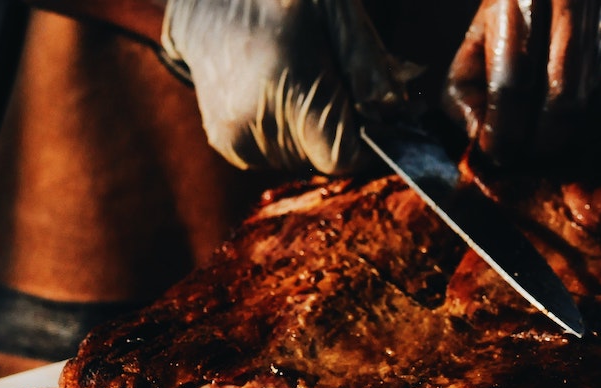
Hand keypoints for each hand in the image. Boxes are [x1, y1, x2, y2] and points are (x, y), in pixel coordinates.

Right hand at [161, 0, 407, 173]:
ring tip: (302, 82)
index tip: (371, 114)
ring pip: (301, 159)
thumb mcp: (335, 8)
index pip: (342, 155)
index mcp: (287, 88)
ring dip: (313, 131)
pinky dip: (288, 132)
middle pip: (324, 158)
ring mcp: (236, 137)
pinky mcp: (225, 142)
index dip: (365, 140)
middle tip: (335, 84)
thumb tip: (391, 113)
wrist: (209, 0)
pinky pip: (276, 155)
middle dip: (339, 129)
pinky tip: (278, 92)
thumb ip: (368, 63)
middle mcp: (256, 123)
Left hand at [443, 0, 600, 163]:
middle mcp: (579, 3)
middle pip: (564, 100)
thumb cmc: (526, 2)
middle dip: (543, 143)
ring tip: (561, 139)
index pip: (512, 84)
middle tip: (532, 157)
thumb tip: (478, 138)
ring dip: (581, 135)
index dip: (503, 131)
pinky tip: (593, 111)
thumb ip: (466, 85)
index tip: (498, 155)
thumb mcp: (481, 30)